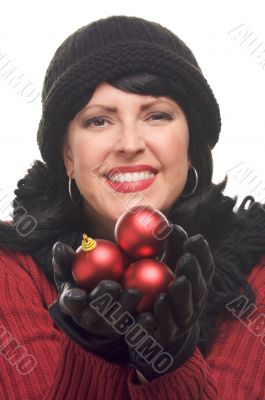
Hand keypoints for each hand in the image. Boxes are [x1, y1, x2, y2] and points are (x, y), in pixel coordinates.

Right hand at [48, 241, 141, 363]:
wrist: (104, 302)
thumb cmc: (84, 281)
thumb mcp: (70, 270)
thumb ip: (64, 260)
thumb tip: (59, 246)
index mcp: (74, 304)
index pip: (70, 302)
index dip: (73, 300)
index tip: (79, 294)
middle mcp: (90, 318)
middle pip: (95, 314)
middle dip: (103, 301)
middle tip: (113, 286)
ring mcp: (109, 326)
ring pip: (117, 322)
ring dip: (125, 309)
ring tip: (135, 293)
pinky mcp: (128, 330)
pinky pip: (136, 329)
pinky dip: (143, 324)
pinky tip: (151, 313)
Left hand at [128, 224, 214, 379]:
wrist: (154, 329)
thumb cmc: (161, 287)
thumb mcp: (166, 266)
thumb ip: (170, 249)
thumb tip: (170, 225)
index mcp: (196, 285)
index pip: (204, 269)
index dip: (202, 255)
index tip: (195, 238)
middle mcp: (194, 303)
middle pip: (198, 289)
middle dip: (194, 273)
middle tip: (186, 258)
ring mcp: (182, 321)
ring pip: (186, 308)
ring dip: (183, 294)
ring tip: (178, 280)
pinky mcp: (167, 335)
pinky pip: (168, 326)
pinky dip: (165, 313)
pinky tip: (160, 300)